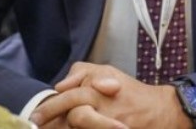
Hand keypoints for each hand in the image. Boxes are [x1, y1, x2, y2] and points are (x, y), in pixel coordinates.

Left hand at [31, 62, 191, 128]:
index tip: (33, 117)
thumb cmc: (129, 92)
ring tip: (52, 128)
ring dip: (69, 126)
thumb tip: (59, 85)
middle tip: (36, 125)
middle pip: (74, 115)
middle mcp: (102, 106)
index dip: (50, 107)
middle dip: (54, 118)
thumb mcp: (106, 72)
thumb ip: (81, 72)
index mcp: (97, 89)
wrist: (161, 111)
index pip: (68, 97)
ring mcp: (109, 122)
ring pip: (82, 124)